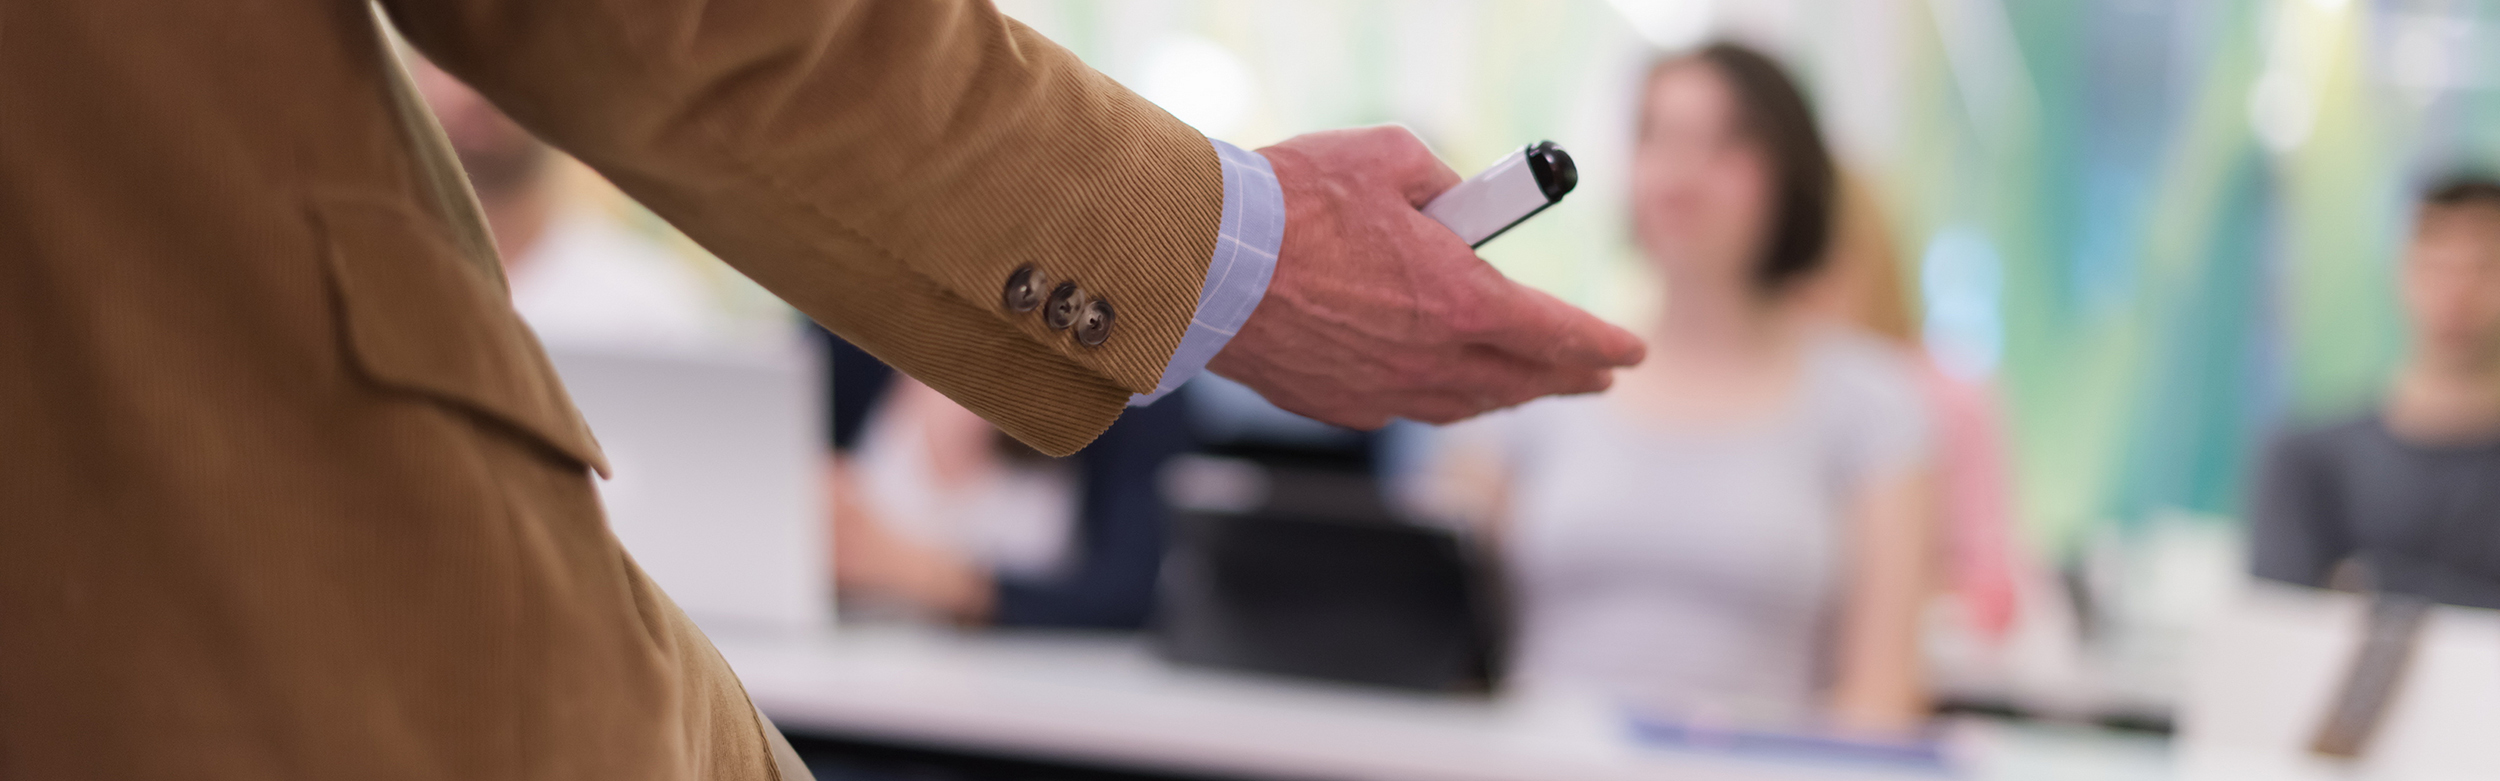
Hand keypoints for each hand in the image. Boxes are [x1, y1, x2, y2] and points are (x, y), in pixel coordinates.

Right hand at [1207, 126, 1646, 427]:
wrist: (1203, 263)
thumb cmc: (1293, 201)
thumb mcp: (1391, 159)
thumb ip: (1442, 183)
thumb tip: (1454, 201)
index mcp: (1461, 301)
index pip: (1557, 333)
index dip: (1602, 344)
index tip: (1631, 351)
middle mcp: (1431, 360)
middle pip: (1521, 380)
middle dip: (1566, 377)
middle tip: (1594, 375)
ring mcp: (1383, 392)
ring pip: (1466, 403)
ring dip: (1506, 392)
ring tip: (1528, 383)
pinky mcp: (1337, 405)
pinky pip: (1408, 406)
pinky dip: (1439, 394)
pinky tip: (1440, 383)